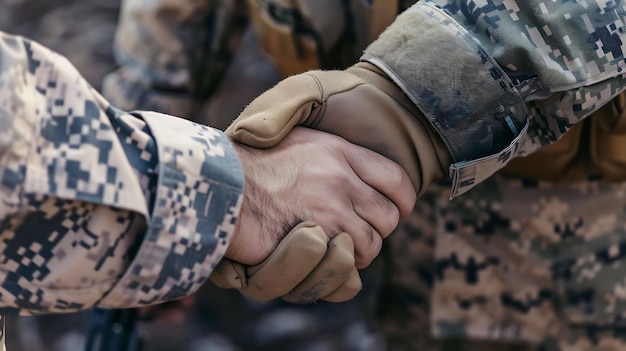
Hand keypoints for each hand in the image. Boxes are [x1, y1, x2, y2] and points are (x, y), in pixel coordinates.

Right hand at [227, 127, 415, 267]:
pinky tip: (321, 256)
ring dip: (357, 252)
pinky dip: (340, 266)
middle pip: (390, 216)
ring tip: (335, 246)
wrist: (219, 186)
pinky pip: (349, 262)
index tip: (397, 210)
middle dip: (377, 230)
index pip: (396, 178)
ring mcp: (330, 209)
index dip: (403, 200)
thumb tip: (352, 171)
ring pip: (372, 244)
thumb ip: (328, 152)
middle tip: (354, 232)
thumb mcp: (294, 138)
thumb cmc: (250, 165)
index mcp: (339, 150)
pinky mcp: (317, 238)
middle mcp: (341, 178)